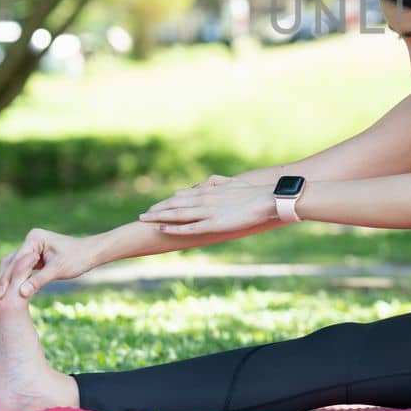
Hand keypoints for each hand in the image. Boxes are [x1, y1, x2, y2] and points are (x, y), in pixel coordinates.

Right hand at [0, 227, 97, 302]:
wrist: (92, 252)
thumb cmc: (78, 258)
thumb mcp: (58, 270)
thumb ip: (38, 281)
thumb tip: (21, 294)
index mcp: (33, 238)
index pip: (14, 262)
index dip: (5, 281)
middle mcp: (30, 240)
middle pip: (10, 264)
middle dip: (1, 283)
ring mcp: (32, 247)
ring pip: (13, 267)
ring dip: (5, 283)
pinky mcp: (35, 255)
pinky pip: (20, 269)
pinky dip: (14, 281)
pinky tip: (7, 294)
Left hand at [138, 174, 269, 235]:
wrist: (267, 199)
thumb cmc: (252, 192)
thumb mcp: (231, 183)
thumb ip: (214, 183)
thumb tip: (202, 184)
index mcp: (209, 191)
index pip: (182, 196)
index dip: (168, 201)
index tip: (157, 205)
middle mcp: (204, 200)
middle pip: (174, 204)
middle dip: (157, 209)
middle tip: (143, 215)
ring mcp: (207, 212)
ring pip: (177, 214)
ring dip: (159, 216)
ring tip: (144, 219)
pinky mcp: (213, 224)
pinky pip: (189, 226)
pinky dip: (173, 227)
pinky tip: (161, 227)